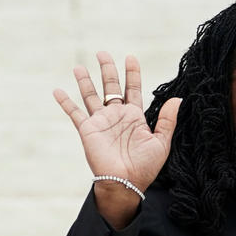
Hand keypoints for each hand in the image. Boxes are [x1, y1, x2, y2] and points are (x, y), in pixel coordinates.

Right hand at [55, 52, 180, 225]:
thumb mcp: (161, 142)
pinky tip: (57, 90)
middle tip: (102, 53)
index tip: (130, 57)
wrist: (125, 183)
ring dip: (85, 81)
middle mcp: (117, 116)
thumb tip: (178, 99)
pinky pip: (74, 113)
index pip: (133, 89)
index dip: (132, 74)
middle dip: (107, 70)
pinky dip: (65, 102)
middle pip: (111, 87)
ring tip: (79, 66)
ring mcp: (101, 122)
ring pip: (91, 96)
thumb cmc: (145, 166)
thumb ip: (167, 120)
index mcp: (135, 117)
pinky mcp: (87, 130)